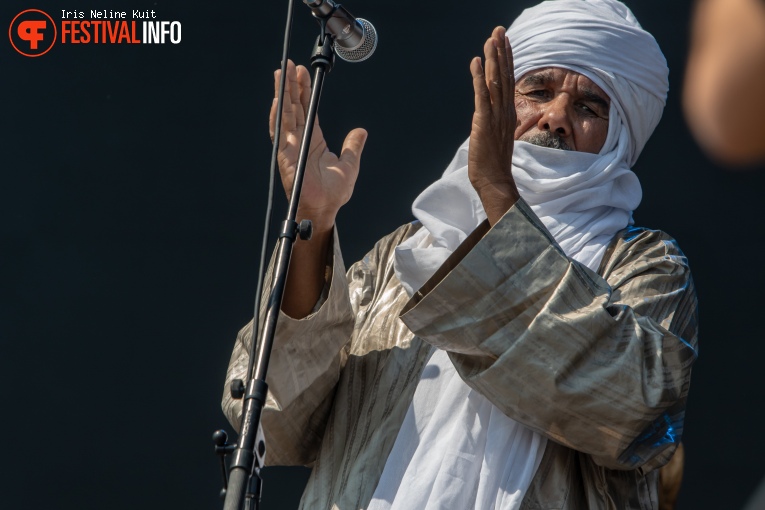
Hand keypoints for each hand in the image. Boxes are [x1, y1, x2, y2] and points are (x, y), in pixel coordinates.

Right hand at [269, 60, 367, 231]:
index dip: (304, 91)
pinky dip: (277, 116)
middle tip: (289, 64)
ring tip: (280, 73)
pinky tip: (277, 101)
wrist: (324, 209)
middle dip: (291, 85)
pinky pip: (279, 132)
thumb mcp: (349, 165)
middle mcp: (300, 140)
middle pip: (294, 107)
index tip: (303, 73)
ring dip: (282, 94)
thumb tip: (361, 132)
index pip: (308, 110)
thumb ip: (353, 146)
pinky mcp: (285, 155)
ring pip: (285, 114)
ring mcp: (291, 146)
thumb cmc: (333, 194)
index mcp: (313, 140)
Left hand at [469, 26, 520, 224]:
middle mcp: (505, 111)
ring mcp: (495, 116)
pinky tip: (476, 62)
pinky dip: (478, 77)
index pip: (508, 80)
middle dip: (501, 51)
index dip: (507, 60)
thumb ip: (493, 121)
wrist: (495, 181)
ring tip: (490, 39)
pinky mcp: (484, 122)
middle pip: (504, 75)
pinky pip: (482, 95)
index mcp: (508, 113)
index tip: (505, 41)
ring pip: (495, 81)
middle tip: (499, 30)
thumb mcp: (495, 136)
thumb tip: (489, 114)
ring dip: (492, 59)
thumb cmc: (493, 163)